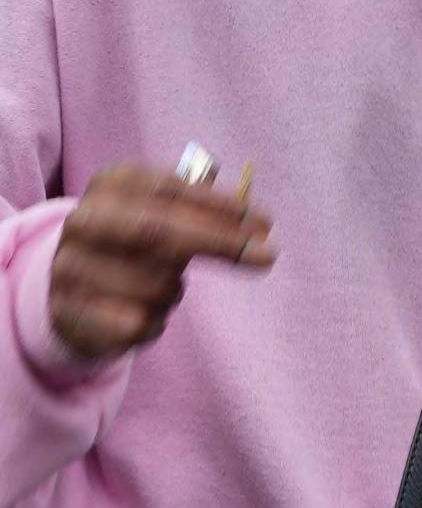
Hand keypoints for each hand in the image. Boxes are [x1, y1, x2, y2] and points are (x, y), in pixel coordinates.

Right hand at [50, 163, 275, 357]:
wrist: (68, 287)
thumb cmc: (133, 243)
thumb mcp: (162, 213)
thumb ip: (207, 213)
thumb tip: (258, 225)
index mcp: (111, 183)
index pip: (172, 190)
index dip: (221, 207)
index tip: (264, 223)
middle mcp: (83, 220)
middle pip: (157, 231)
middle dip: (218, 242)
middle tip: (267, 256)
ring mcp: (69, 266)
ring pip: (154, 285)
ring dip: (175, 292)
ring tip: (162, 287)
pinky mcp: (67, 311)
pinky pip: (137, 324)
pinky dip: (155, 323)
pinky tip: (142, 314)